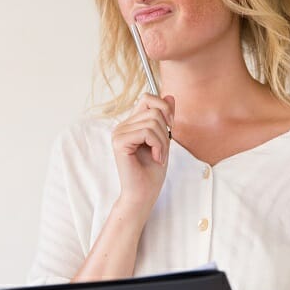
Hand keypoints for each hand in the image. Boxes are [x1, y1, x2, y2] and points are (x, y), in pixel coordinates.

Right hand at [111, 93, 175, 211]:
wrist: (143, 194)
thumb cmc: (152, 171)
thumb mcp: (164, 140)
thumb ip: (165, 119)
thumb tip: (170, 96)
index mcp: (131, 124)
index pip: (147, 98)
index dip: (164, 108)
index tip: (170, 126)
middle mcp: (122, 126)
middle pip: (153, 110)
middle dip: (165, 131)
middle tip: (162, 150)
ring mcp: (119, 133)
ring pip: (152, 121)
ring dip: (163, 141)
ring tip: (159, 156)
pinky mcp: (119, 142)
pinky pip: (146, 132)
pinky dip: (157, 145)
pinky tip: (156, 158)